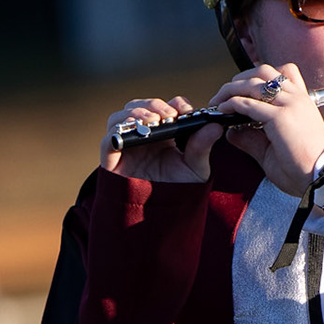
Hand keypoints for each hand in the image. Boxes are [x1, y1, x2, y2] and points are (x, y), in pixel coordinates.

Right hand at [100, 97, 223, 182]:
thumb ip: (202, 147)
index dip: (174, 104)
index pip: (165, 108)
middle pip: (139, 106)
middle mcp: (141, 137)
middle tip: (170, 115)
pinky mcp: (111, 160)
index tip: (186, 110)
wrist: (161, 219)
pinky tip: (135, 133)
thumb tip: (215, 126)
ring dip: (136, 113)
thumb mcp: (194, 168)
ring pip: (120, 117)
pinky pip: (108, 140)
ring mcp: (125, 146)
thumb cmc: (177, 191)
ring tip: (154, 121)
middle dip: (154, 105)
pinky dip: (118, 132)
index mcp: (162, 135)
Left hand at [212, 64, 323, 197]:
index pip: (283, 73)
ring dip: (231, 89)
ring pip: (253, 83)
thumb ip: (253, 139)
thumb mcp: (276, 149)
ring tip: (218, 101)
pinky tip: (223, 110)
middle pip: (264, 71)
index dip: (259, 76)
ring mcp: (290, 105)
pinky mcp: (280, 118)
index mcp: (303, 102)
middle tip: (225, 93)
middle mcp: (297, 98)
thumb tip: (231, 132)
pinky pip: (249, 103)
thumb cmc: (306, 169)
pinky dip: (232, 104)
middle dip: (240, 78)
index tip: (243, 88)